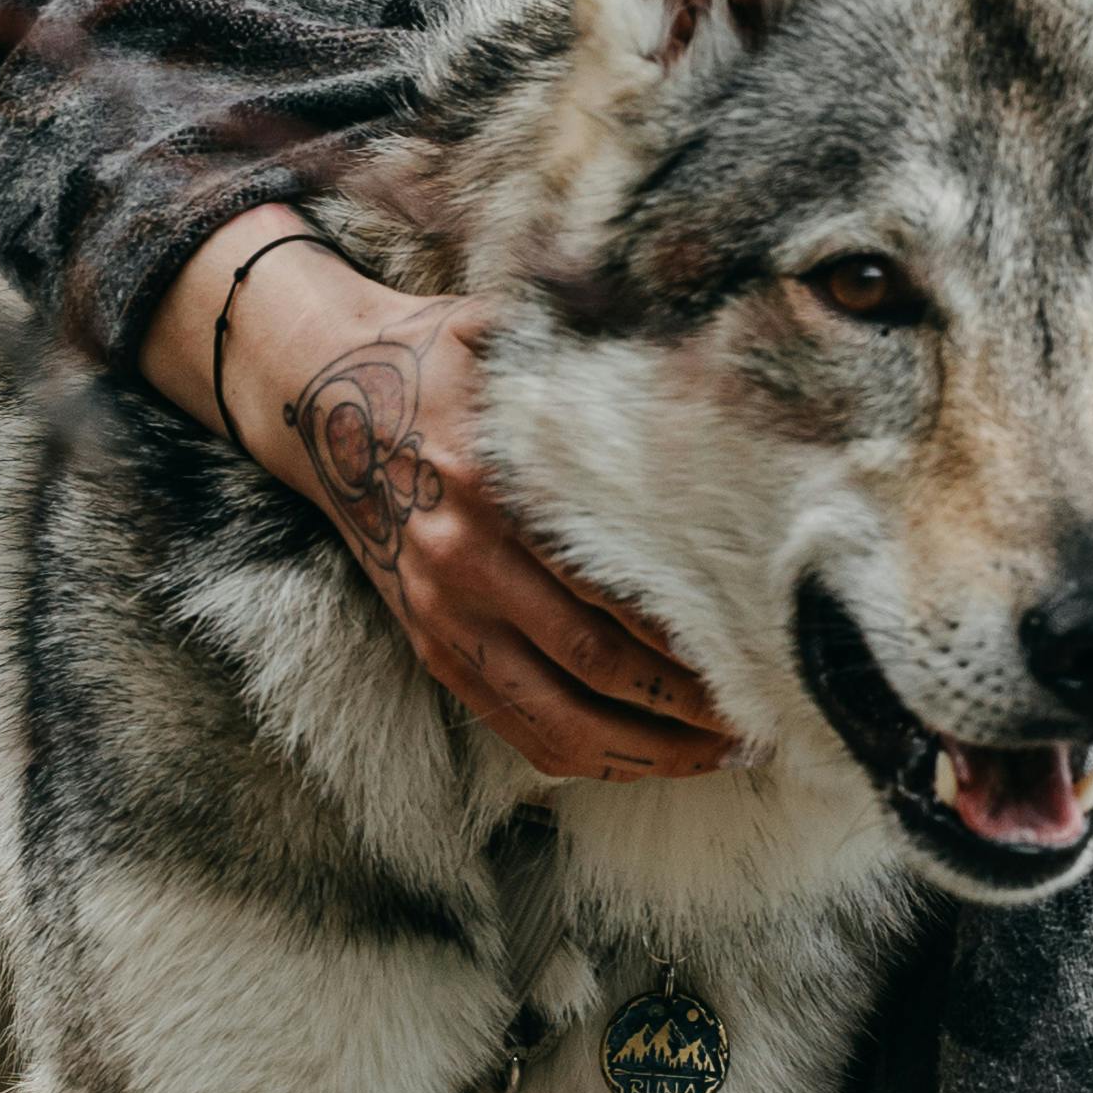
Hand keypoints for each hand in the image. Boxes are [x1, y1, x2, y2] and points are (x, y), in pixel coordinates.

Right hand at [142, 211, 735, 784]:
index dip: (694, 630)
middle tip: (769, 710)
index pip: (615, 584)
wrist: (323, 397)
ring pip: (559, 719)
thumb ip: (585, 344)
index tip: (765, 646)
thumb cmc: (437, 360)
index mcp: (494, 489)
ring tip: (729, 751)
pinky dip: (590, 758)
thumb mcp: (501, 334)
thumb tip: (692, 342)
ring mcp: (442, 617)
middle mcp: (464, 563)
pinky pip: (516, 728)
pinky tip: (654, 757)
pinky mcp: (430, 648)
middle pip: (598, 663)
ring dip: (651, 750)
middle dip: (691, 701)